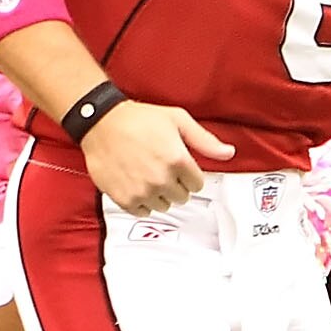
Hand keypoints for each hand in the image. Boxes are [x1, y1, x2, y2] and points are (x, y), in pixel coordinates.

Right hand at [81, 101, 233, 215]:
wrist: (101, 123)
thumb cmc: (139, 119)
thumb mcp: (177, 120)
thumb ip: (205, 140)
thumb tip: (228, 153)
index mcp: (178, 160)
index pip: (197, 184)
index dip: (190, 174)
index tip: (179, 166)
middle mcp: (161, 178)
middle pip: (182, 197)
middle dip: (175, 184)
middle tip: (161, 168)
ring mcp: (143, 191)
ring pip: (164, 205)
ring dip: (159, 194)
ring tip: (148, 174)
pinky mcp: (125, 199)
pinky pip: (143, 211)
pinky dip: (142, 201)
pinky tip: (137, 184)